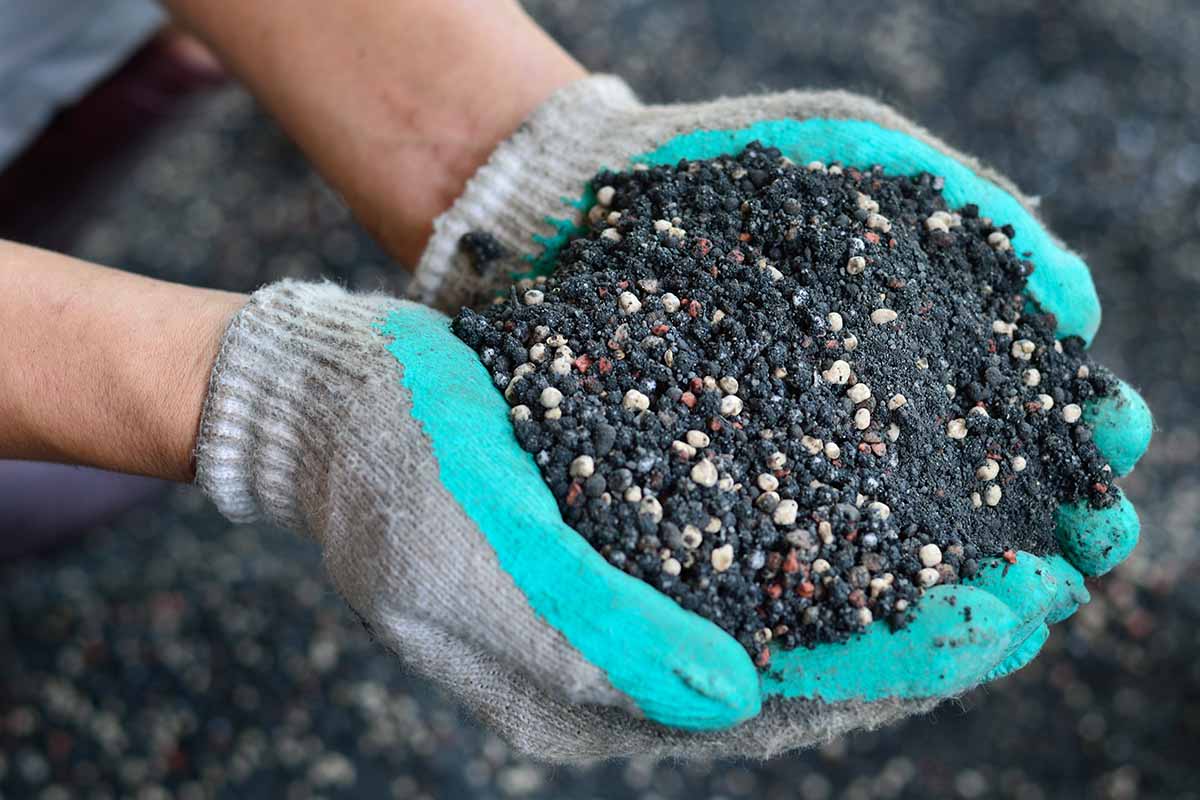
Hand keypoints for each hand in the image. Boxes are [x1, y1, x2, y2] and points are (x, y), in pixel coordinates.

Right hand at [392, 77, 1152, 758]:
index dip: (886, 668)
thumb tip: (728, 698)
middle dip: (924, 630)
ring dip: (900, 571)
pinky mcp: (643, 519)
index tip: (994, 622)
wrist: (333, 397)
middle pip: (806, 661)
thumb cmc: (382, 472)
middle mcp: (632, 652)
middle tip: (1041, 581)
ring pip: (798, 598)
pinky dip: (840, 514)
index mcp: (587, 692)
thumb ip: (587, 636)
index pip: (768, 703)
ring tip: (1006, 531)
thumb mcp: (460, 557)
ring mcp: (641, 586)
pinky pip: (763, 532)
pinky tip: (900, 472)